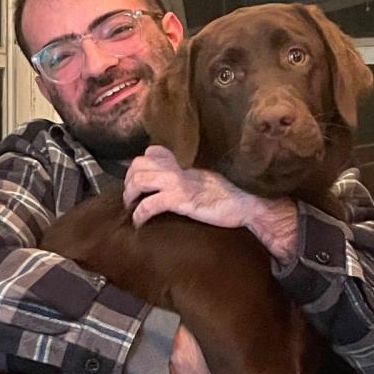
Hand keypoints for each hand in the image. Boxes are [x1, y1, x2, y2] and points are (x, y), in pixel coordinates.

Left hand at [124, 146, 259, 229]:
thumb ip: (188, 178)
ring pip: (140, 180)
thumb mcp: (204, 180)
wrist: (244, 204)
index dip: (140, 164)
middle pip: (139, 165)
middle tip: (130, 196)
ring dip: (130, 195)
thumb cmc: (228, 196)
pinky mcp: (180, 200)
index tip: (138, 179)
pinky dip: (139, 214)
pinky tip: (139, 222)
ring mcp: (178, 183)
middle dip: (129, 180)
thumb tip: (178, 185)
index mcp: (182, 165)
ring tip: (131, 207)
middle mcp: (177, 170)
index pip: (153, 151)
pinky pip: (150, 204)